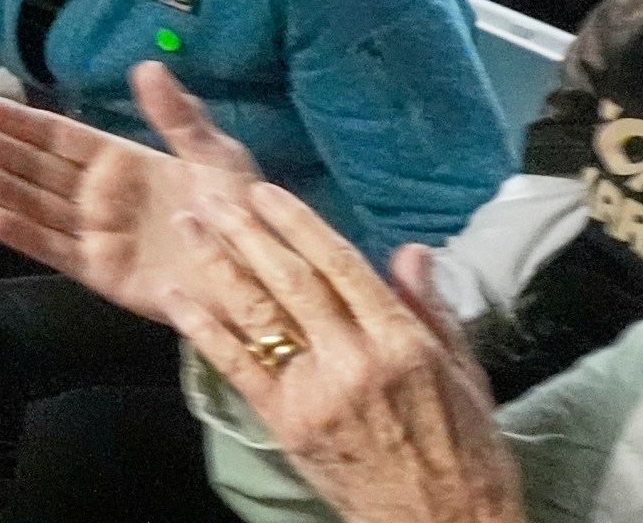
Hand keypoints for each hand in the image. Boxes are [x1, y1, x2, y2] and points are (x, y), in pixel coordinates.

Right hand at [0, 61, 262, 324]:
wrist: (263, 277)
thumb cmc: (245, 212)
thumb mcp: (216, 156)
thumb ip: (178, 116)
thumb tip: (146, 65)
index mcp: (123, 161)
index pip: (59, 136)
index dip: (19, 121)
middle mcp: (100, 195)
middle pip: (37, 167)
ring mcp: (96, 234)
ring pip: (37, 204)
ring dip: (0, 185)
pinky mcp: (101, 272)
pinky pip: (54, 249)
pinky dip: (20, 234)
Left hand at [163, 188, 520, 522]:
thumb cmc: (464, 450)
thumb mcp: (466, 373)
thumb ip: (432, 308)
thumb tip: (410, 250)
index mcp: (402, 341)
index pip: (342, 265)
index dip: (300, 224)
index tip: (268, 193)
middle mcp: (355, 359)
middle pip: (291, 281)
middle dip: (249, 233)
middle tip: (214, 196)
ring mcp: (317, 392)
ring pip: (259, 314)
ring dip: (218, 265)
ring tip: (188, 227)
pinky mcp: (287, 423)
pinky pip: (237, 366)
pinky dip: (203, 329)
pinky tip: (176, 298)